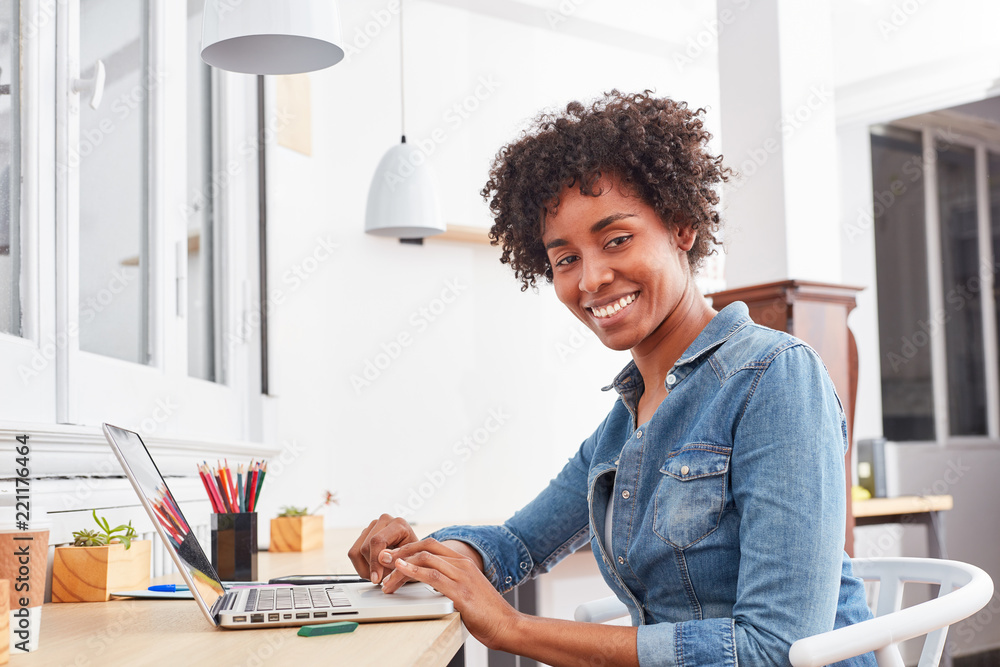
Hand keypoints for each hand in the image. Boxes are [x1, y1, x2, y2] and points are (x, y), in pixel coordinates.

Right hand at [347, 514, 418, 584]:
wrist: (415, 553)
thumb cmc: (415, 556)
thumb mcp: (412, 561)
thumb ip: (398, 560)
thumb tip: (382, 560)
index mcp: (398, 524)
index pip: (378, 541)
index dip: (375, 562)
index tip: (376, 578)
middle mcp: (383, 521)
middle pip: (365, 547)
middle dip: (372, 568)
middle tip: (382, 579)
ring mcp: (372, 527)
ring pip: (356, 551)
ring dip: (365, 569)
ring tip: (378, 576)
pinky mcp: (364, 535)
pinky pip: (354, 553)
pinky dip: (361, 566)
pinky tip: (372, 571)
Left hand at [382, 538, 520, 650]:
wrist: (506, 625)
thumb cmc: (486, 612)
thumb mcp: (467, 590)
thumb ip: (450, 582)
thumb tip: (429, 581)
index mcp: (463, 562)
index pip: (431, 545)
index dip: (409, 548)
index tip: (392, 556)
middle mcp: (462, 565)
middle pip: (425, 548)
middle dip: (400, 551)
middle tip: (382, 560)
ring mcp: (462, 577)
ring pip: (425, 559)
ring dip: (401, 565)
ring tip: (386, 574)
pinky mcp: (461, 592)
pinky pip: (432, 577)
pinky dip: (413, 571)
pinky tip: (401, 571)